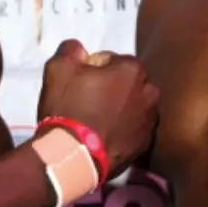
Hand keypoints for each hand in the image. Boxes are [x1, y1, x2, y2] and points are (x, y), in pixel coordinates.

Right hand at [38, 39, 159, 176]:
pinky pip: (132, 130)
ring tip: (95, 123)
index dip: (92, 70)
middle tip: (87, 102)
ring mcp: (149, 121)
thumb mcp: (58, 69)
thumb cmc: (67, 108)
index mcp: (132, 70)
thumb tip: (79, 49)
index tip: (79, 84)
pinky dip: (121, 131)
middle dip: (112, 88)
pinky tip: (102, 137)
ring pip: (132, 107)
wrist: (72, 156)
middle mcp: (149, 93)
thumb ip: (71, 50)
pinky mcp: (145, 145)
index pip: (111, 60)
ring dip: (119, 110)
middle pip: (127, 83)